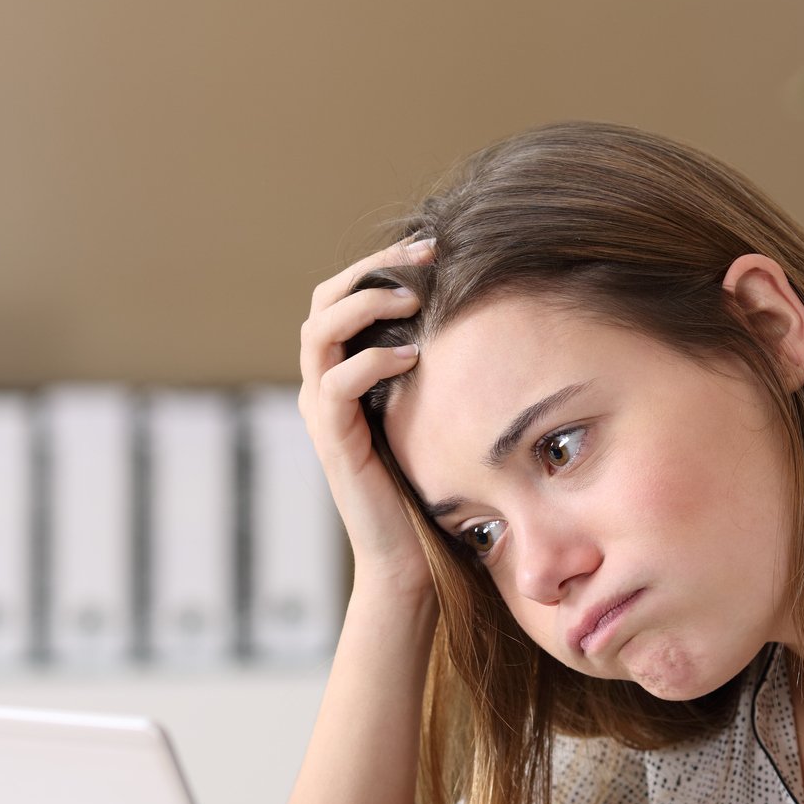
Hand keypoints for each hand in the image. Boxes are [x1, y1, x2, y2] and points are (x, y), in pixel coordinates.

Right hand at [298, 234, 435, 598]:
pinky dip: (369, 361)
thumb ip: (440, 366)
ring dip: (364, 303)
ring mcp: (323, 412)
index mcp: (345, 371)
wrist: (411, 557)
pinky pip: (335, 384)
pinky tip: (410, 355)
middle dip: (373, 268)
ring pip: (318, 332)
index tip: (434, 246)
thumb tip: (485, 313)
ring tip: (413, 296)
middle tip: (425, 256)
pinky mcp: (333, 441)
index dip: (382, 262)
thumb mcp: (439, 409)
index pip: (344, 294)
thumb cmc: (431, 485)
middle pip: (324, 300)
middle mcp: (324, 384)